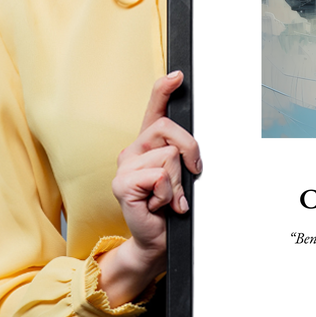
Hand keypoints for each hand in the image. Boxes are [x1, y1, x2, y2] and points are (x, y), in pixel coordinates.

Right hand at [97, 71, 201, 305]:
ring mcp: (124, 167)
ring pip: (169, 156)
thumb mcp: (182, 176)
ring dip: (178, 182)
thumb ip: (183, 156)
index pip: (154, 109)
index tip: (178, 76)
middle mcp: (133, 150)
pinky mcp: (122, 184)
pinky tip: (159, 205)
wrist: (157, 240)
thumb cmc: (171, 208)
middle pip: (169, 129)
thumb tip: (193, 148)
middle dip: (190, 151)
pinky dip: (168, 194)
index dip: (164, 90)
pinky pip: (159, 176)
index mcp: (148, 145)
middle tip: (191, 174)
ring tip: (169, 198)